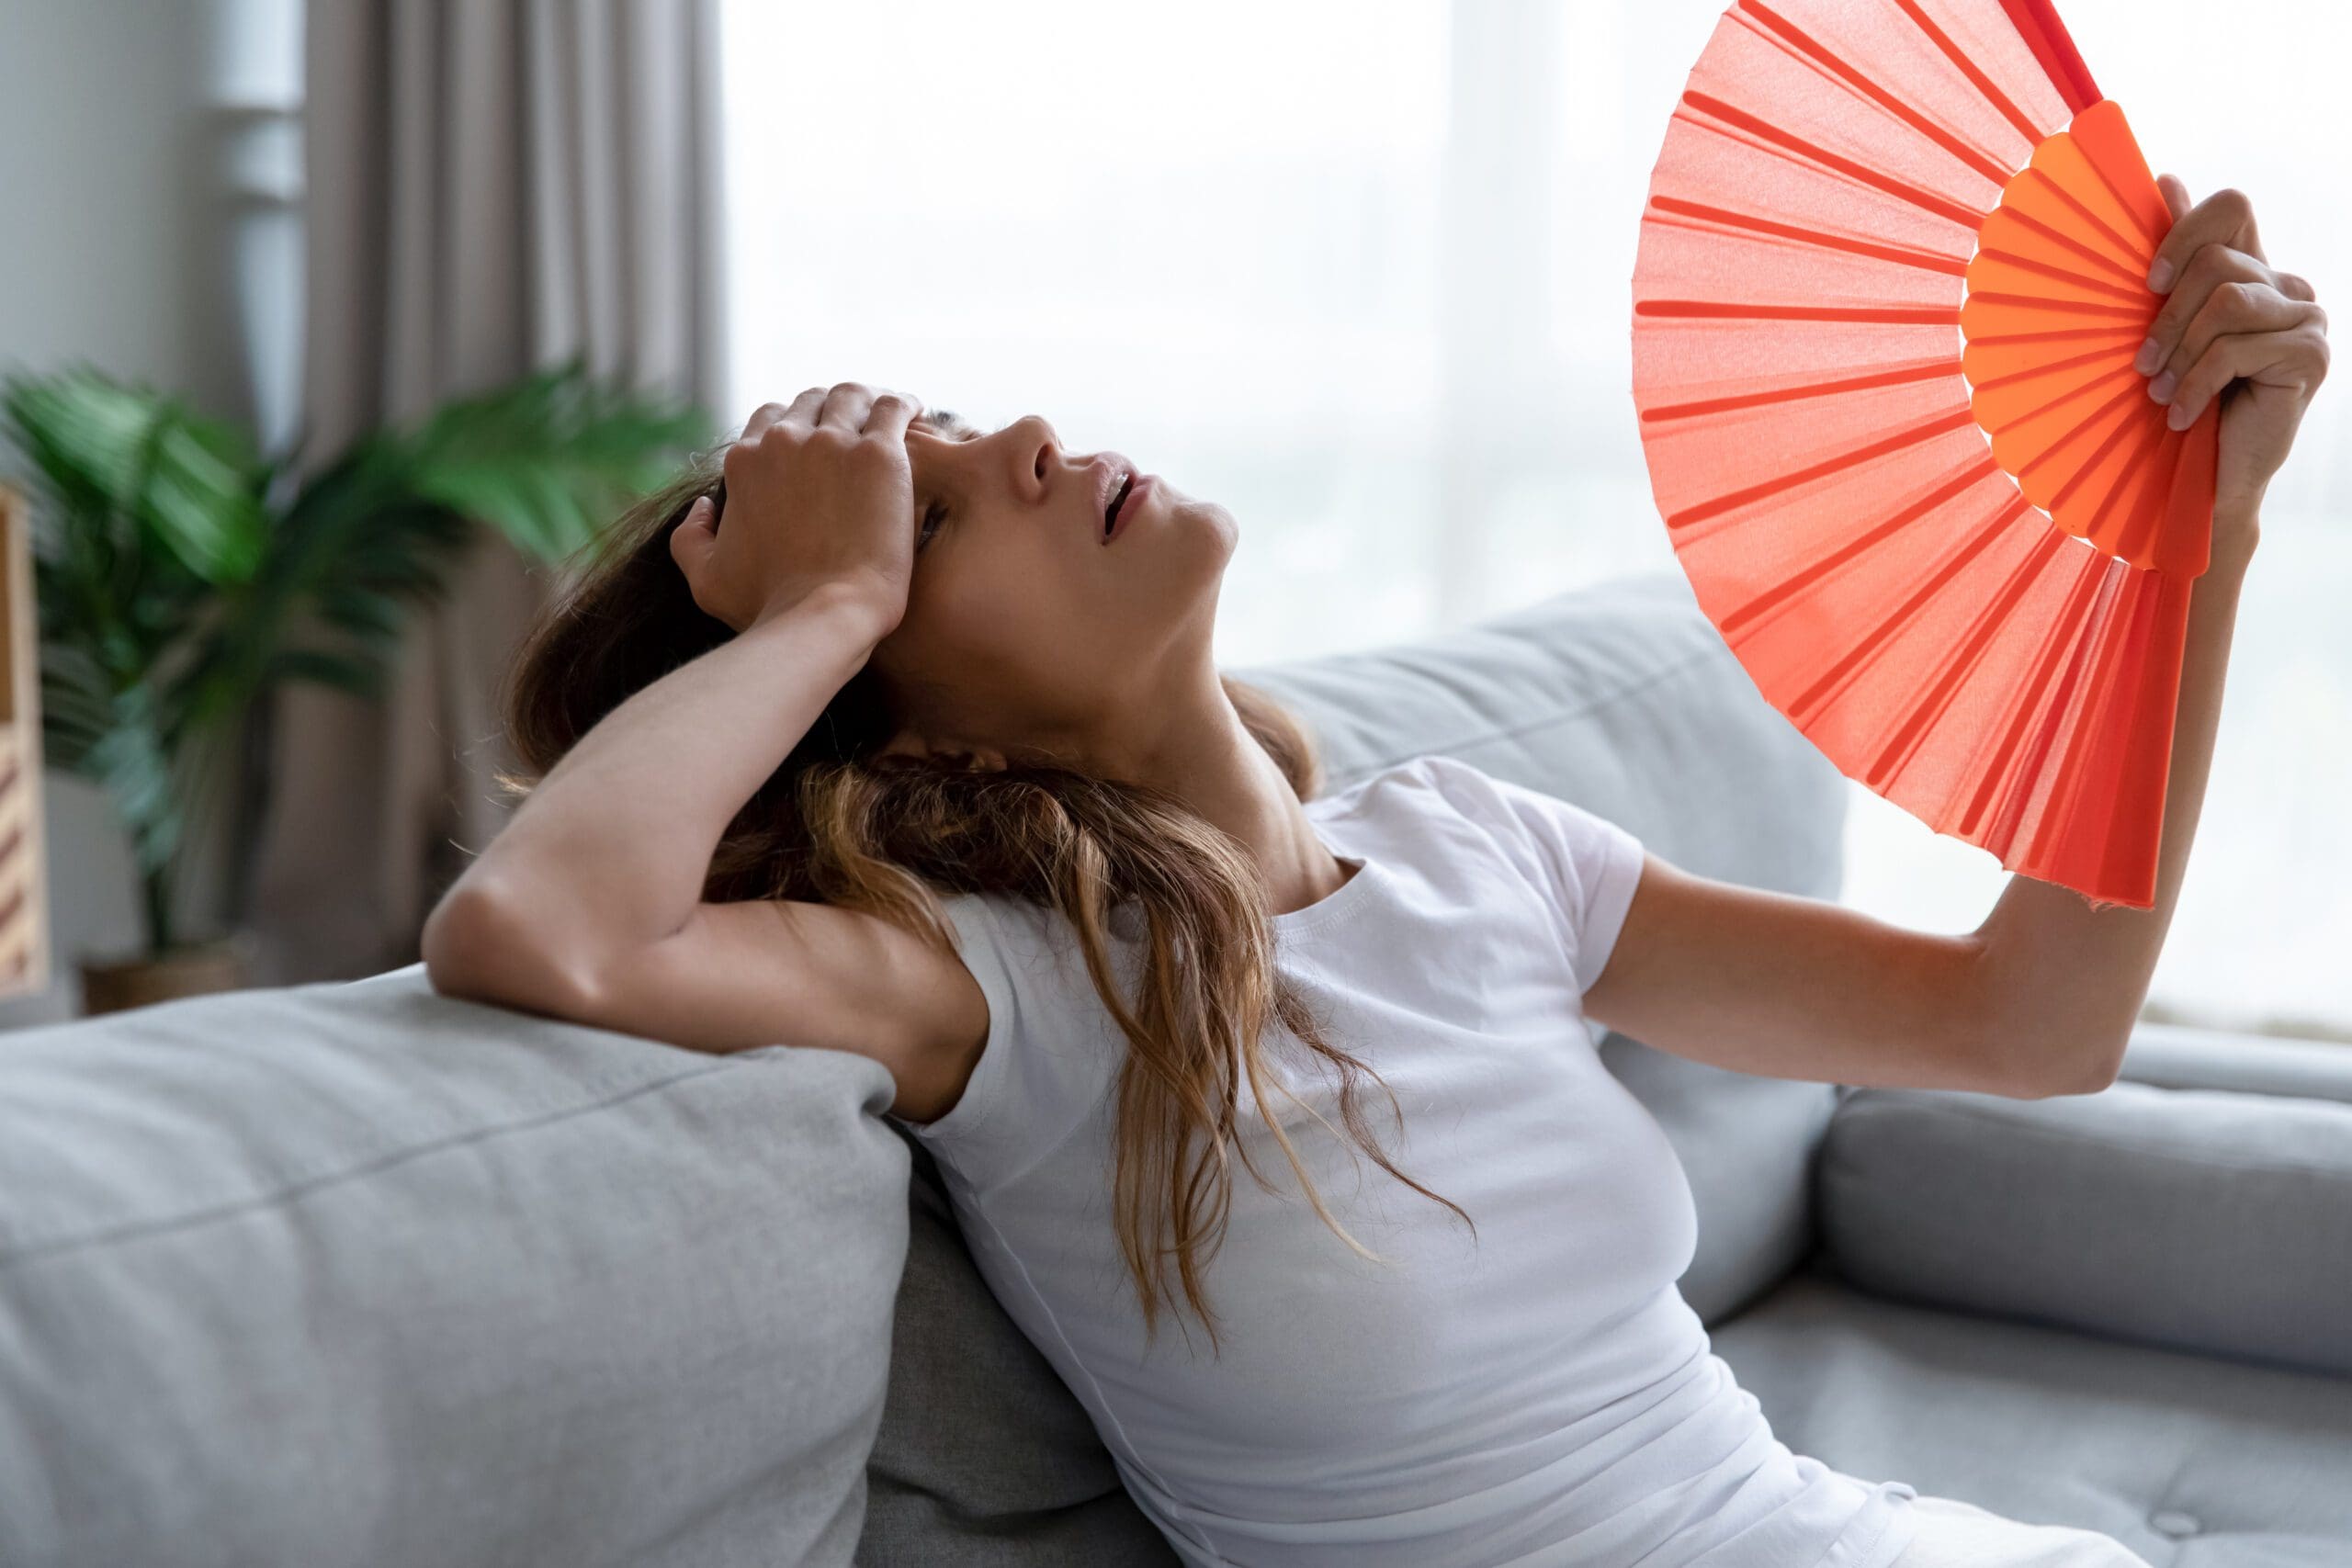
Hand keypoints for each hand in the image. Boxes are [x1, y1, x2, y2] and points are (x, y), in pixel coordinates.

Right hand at [670, 381, 924, 634]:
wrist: (824, 615)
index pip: (769, 420)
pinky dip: (904, 404)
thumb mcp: (706, 579)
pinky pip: (893, 407)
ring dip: (868, 400)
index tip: (817, 441)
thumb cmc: (770, 607)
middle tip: (858, 428)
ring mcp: (832, 442)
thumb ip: (690, 538)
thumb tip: (704, 505)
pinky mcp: (878, 454)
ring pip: (851, 395)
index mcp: (745, 462)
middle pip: (811, 401)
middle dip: (833, 409)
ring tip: (888, 416)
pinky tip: (917, 412)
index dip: (795, 427)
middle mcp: (783, 441)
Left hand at [2136, 176, 2329, 535]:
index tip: (2148, 282)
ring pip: (2227, 302)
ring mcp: (2308, 317)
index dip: (2183, 229)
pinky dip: (2195, 384)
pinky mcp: (2311, 356)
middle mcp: (2288, 284)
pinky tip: (2179, 414)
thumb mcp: (2167, 328)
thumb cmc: (2181, 399)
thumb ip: (2172, 262)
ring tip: (2159, 391)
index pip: (2232, 206)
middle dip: (2166, 317)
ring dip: (2179, 353)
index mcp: (2253, 269)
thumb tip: (2165, 178)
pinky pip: (2237, 348)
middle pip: (2217, 261)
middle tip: (2143, 364)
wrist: (2209, 475)